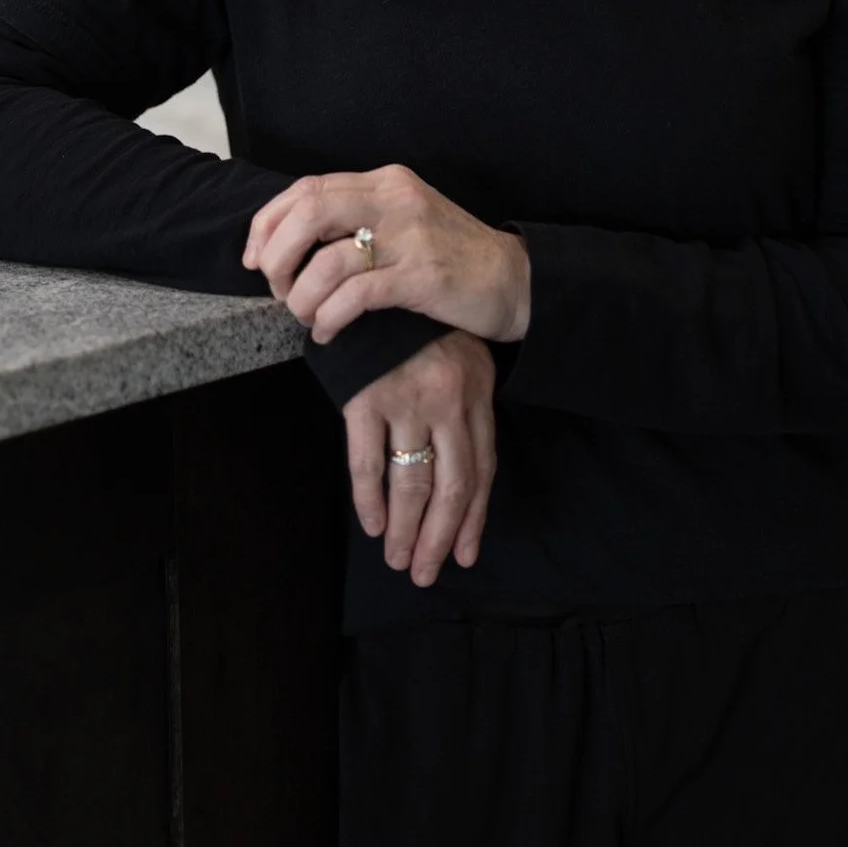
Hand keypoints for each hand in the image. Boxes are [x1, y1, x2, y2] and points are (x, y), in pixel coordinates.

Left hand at [243, 163, 531, 344]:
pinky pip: (355, 296)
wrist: (511, 280)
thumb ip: (357, 219)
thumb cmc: (449, 256)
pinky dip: (329, 317)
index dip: (268, 222)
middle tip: (275, 288)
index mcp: (385, 182)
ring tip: (306, 317)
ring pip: (327, 260)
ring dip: (301, 297)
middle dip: (277, 255)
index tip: (254, 257)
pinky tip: (327, 333)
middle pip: (309, 213)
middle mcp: (395, 199)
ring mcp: (409, 236)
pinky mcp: (422, 276)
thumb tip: (289, 242)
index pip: (307, 189)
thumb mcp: (403, 221)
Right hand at [343, 330, 497, 585]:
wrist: (375, 273)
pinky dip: (370, 500)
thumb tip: (460, 465)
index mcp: (476, 393)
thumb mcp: (460, 356)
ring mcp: (407, 400)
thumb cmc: (419, 324)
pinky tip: (373, 525)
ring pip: (412, 482)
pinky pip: (367, 462)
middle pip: (451, 485)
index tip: (465, 553)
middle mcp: (447, 402)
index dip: (473, 517)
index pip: (481, 468)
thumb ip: (463, 406)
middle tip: (427, 573)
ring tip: (400, 561)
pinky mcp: (366, 398)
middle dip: (439, 537)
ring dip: (406, 529)